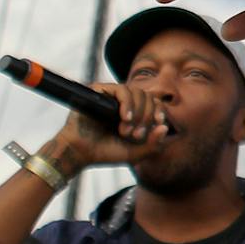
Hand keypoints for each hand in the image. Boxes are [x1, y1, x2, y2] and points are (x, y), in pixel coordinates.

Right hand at [51, 82, 173, 171]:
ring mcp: (111, 95)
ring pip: (137, 92)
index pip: (155, 103)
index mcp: (135, 113)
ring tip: (127, 131)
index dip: (160, 111)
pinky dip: (128, 103)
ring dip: (138, 113)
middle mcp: (124, 102)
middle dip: (147, 117)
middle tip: (136, 135)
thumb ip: (154, 144)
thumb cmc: (105, 153)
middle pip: (148, 97)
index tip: (159, 124)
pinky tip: (125, 118)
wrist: (79, 154)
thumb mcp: (135, 153)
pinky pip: (121, 90)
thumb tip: (165, 127)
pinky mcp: (98, 91)